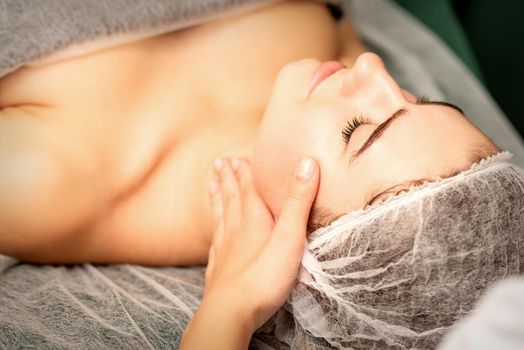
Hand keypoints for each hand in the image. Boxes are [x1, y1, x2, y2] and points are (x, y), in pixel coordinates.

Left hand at [204, 156, 318, 330]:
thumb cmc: (265, 275)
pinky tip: (214, 233)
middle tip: (220, 162)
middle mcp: (235, 230)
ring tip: (210, 185)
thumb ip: (298, 201)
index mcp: (253, 220)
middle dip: (227, 180)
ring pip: (220, 218)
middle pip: (231, 199)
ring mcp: (224, 251)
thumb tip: (307, 162)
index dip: (244, 172)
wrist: (231, 312)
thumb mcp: (290, 235)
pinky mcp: (219, 270)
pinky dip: (214, 231)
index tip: (237, 157)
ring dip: (217, 199)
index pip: (248, 189)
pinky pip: (215, 243)